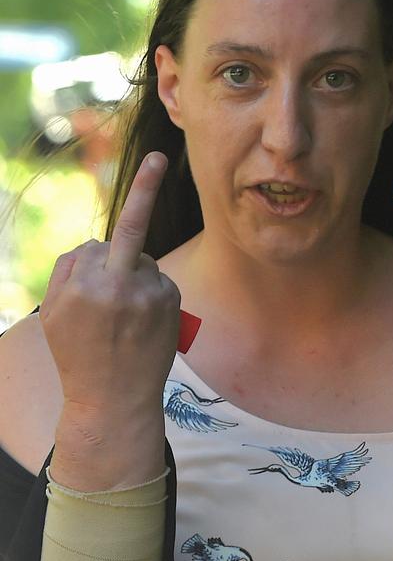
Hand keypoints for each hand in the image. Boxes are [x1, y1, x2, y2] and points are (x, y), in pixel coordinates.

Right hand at [40, 152, 179, 418]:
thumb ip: (67, 273)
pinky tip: (142, 320)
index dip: (121, 219)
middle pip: (126, 232)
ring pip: (141, 260)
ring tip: (124, 319)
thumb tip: (95, 244)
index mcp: (82, 286)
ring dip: (133, 275)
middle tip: (155, 158)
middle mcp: (118, 286)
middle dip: (143, 192)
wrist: (114, 402)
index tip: (156, 159)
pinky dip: (150, 291)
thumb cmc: (78, 357)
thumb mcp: (53, 316)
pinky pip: (158, 280)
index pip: (98, 242)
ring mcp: (149, 295)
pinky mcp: (171, 303)